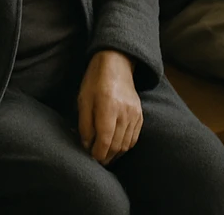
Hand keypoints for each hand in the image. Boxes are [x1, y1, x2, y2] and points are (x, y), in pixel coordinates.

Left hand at [77, 50, 142, 164]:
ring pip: (126, 145)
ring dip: (115, 154)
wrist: (117, 63)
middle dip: (106, 157)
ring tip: (105, 156)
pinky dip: (125, 146)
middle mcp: (124, 112)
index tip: (90, 158)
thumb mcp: (83, 100)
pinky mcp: (140, 115)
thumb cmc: (95, 80)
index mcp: (108, 107)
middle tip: (96, 161)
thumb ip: (85, 125)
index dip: (97, 154)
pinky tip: (116, 146)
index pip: (105, 140)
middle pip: (116, 146)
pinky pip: (134, 138)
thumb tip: (87, 146)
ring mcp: (135, 114)